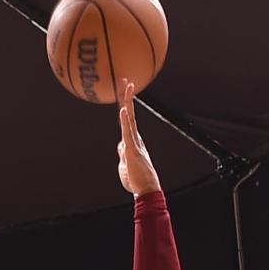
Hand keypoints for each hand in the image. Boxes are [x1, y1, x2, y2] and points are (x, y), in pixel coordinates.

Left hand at [117, 81, 161, 197]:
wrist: (146, 189)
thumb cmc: (136, 179)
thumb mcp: (125, 164)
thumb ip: (123, 152)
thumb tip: (121, 145)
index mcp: (132, 140)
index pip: (126, 119)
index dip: (124, 105)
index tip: (123, 91)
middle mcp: (134, 138)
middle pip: (129, 113)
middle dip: (127, 96)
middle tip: (125, 80)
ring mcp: (134, 142)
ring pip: (129, 118)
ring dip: (128, 101)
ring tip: (127, 86)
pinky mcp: (132, 150)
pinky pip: (128, 133)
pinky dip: (125, 121)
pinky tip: (122, 110)